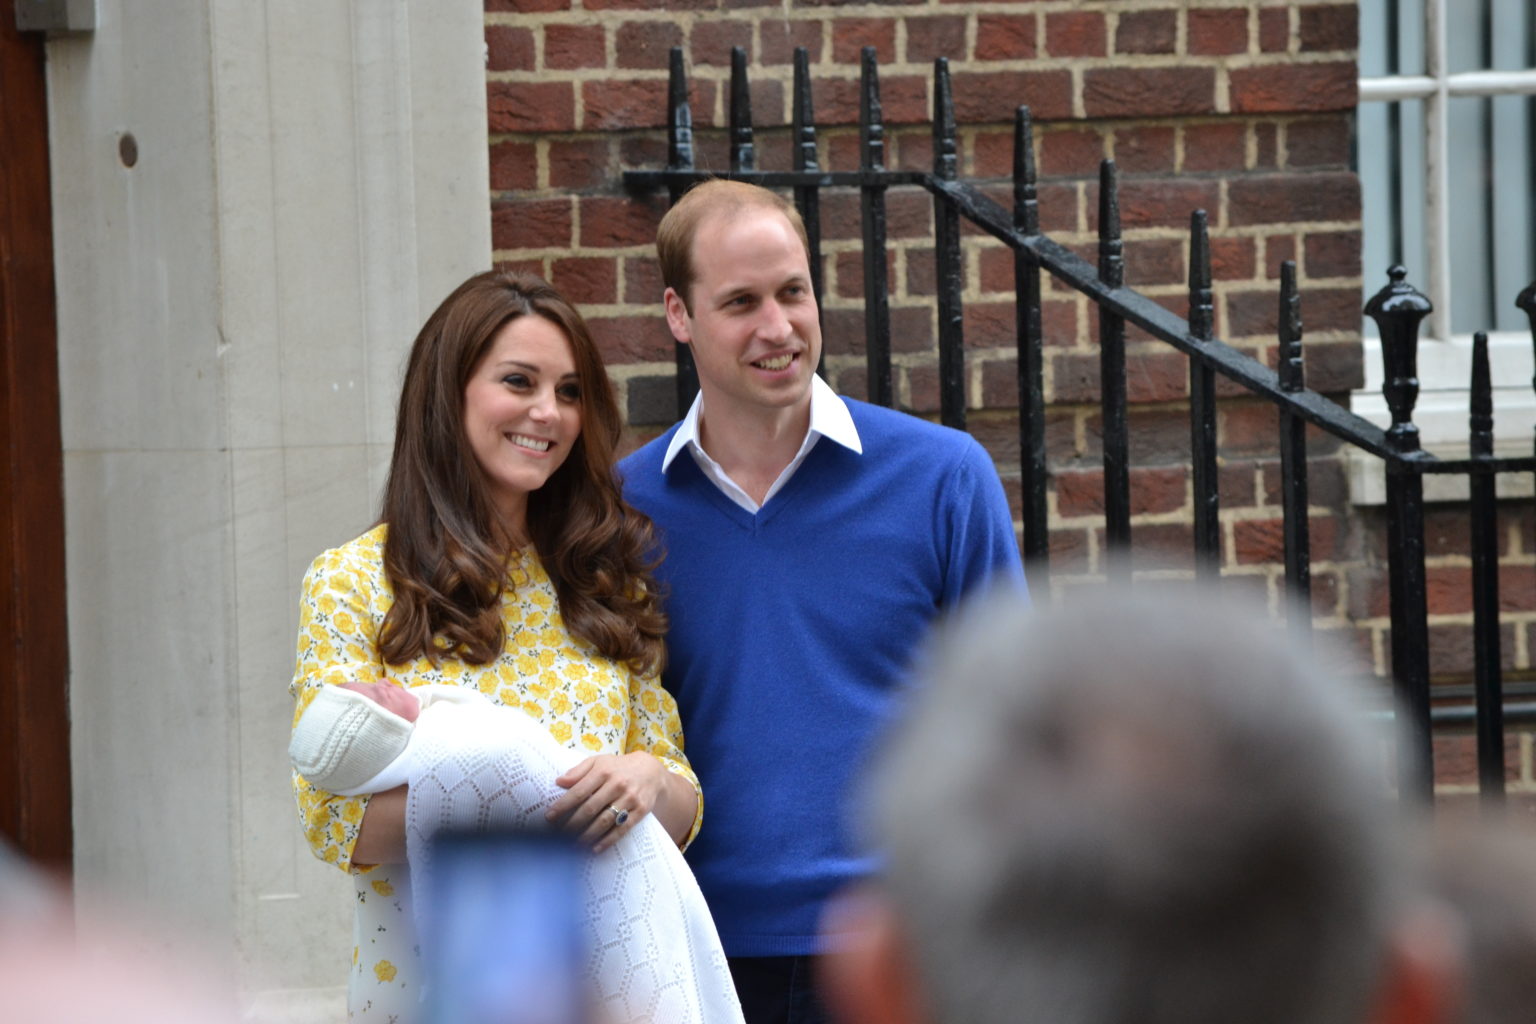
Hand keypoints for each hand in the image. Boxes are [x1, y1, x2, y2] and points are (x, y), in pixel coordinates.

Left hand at [545, 751, 668, 852]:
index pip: (579, 791)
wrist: (651, 771)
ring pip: (605, 821)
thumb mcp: (599, 762)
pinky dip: (608, 840)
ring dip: (587, 835)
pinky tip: (595, 848)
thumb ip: (578, 771)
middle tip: (558, 836)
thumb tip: (559, 781)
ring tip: (573, 845)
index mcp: (603, 771)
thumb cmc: (618, 767)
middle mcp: (617, 784)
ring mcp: (630, 798)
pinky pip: (622, 828)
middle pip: (590, 808)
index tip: (549, 817)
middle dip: (572, 824)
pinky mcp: (640, 810)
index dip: (563, 805)